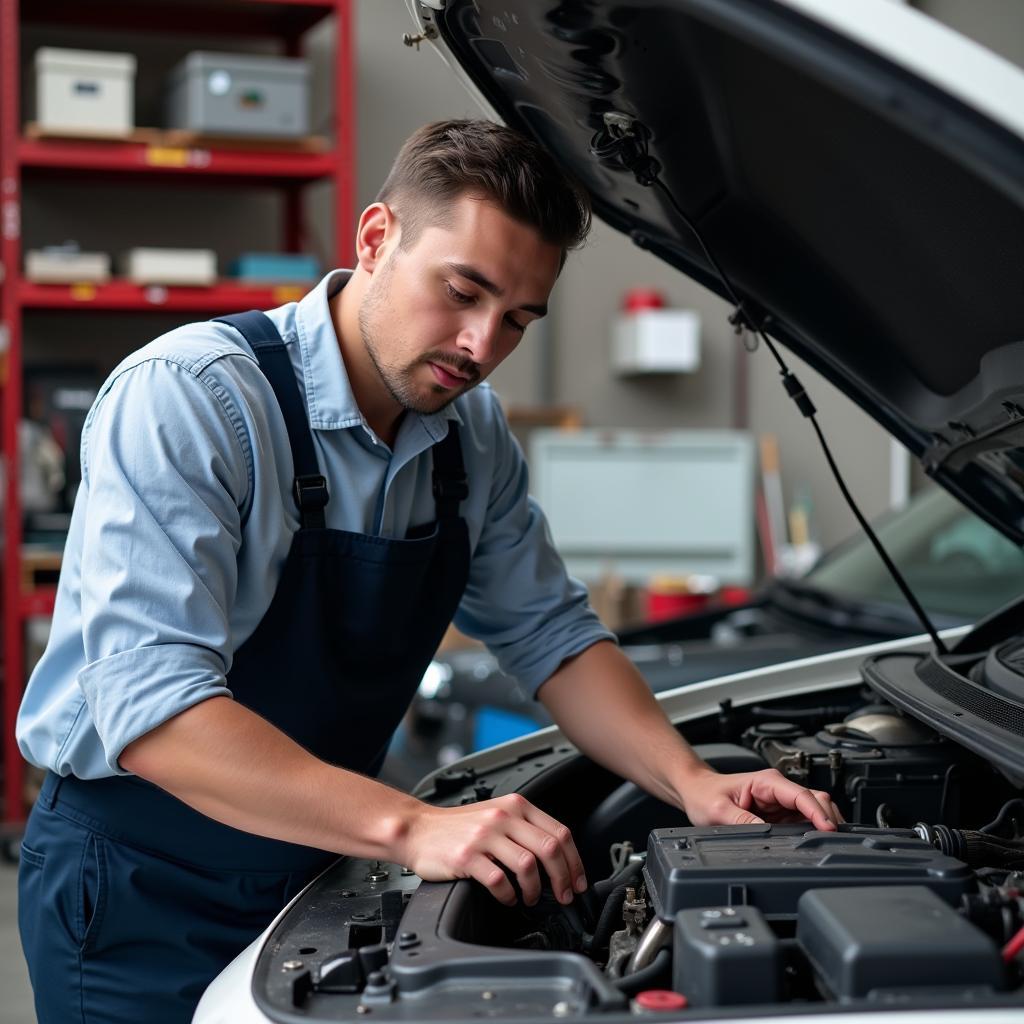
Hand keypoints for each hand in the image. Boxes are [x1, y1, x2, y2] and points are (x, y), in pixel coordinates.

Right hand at [397, 793, 587, 906]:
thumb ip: (525, 828)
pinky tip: (507, 898)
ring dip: (536, 889)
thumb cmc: (457, 826)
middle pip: (550, 848)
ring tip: (531, 898)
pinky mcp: (467, 856)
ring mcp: (484, 835)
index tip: (578, 881)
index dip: (575, 861)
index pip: (559, 832)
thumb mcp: (497, 814)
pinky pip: (499, 880)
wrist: (418, 829)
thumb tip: (558, 857)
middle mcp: (503, 817)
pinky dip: (508, 895)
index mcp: (515, 805)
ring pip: (528, 865)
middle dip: (563, 878)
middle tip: (564, 895)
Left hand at [678, 767, 843, 830]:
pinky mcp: (779, 814)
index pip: (801, 795)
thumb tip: (767, 834)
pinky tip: (814, 842)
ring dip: (822, 824)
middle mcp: (777, 789)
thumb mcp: (719, 811)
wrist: (696, 791)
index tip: (828, 828)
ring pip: (813, 810)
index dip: (818, 812)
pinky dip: (813, 830)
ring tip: (827, 843)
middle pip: (815, 800)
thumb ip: (742, 821)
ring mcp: (780, 802)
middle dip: (828, 818)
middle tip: (834, 840)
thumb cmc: (705, 794)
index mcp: (766, 782)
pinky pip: (803, 821)